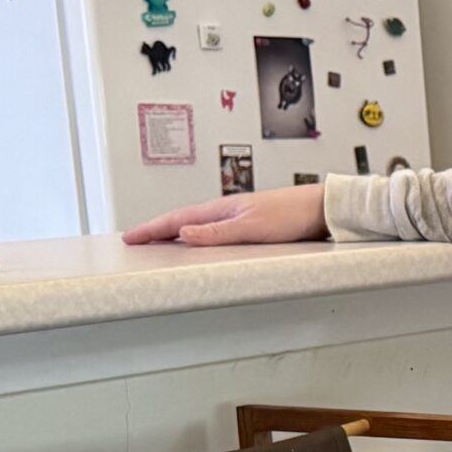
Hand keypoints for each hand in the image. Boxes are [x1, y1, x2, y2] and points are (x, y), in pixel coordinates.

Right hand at [121, 184, 329, 245]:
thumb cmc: (293, 215)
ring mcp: (238, 217)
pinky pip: (213, 231)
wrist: (322, 209)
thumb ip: (217, 233)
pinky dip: (197, 236)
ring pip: (197, 225)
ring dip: (175, 232)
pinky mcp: (251, 225)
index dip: (151, 229)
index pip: (177, 220)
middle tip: (135, 239)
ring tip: (157, 241)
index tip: (129, 237)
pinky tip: (199, 242)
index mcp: (222, 209)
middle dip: (156, 230)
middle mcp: (227, 211)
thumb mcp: (251, 227)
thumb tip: (182, 234)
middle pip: (182, 221)